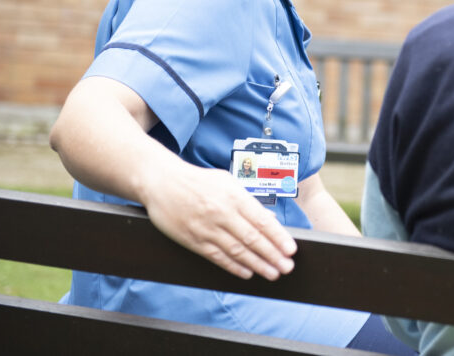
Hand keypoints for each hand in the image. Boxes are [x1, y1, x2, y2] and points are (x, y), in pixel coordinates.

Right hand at [140, 160, 296, 279]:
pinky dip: (233, 267)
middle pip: (252, 239)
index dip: (278, 237)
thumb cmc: (198, 180)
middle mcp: (222, 213)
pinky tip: (247, 272)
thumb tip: (268, 220)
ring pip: (237, 251)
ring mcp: (207, 228)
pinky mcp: (193, 240)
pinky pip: (217, 257)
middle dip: (272, 255)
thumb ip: (248, 201)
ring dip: (257, 264)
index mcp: (234, 196)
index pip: (261, 221)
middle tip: (287, 267)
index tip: (290, 249)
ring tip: (272, 273)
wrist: (162, 182)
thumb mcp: (228, 182)